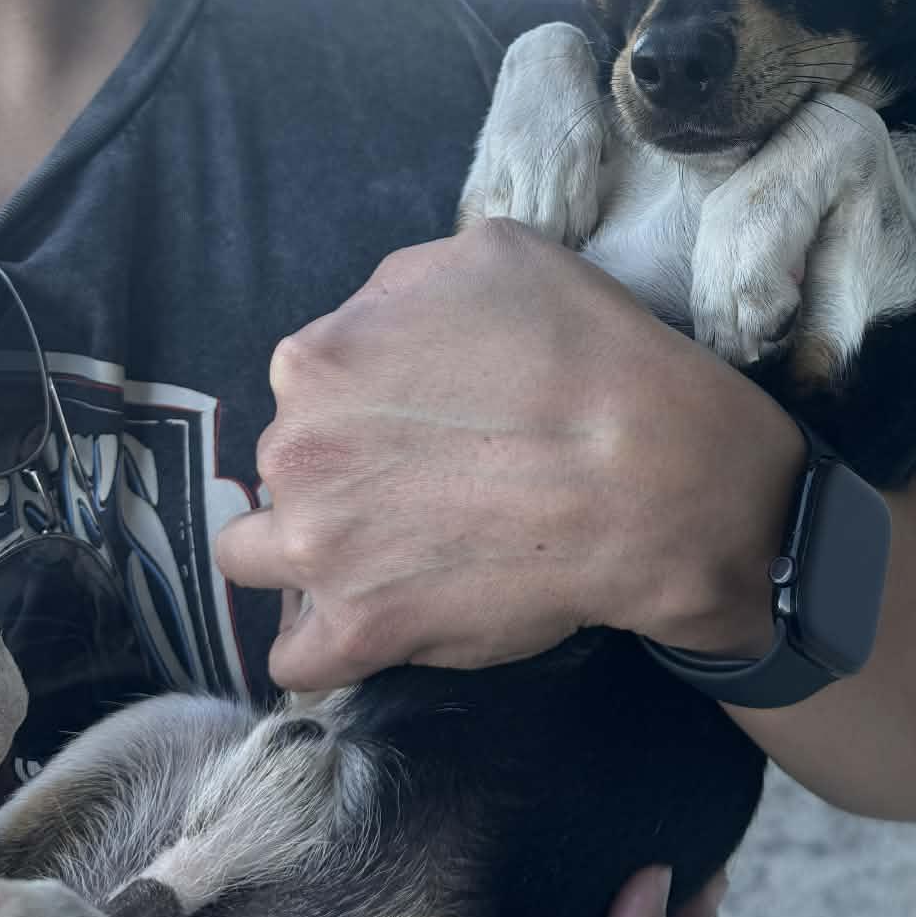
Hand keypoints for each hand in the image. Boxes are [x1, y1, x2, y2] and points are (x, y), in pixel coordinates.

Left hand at [215, 225, 803, 690]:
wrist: (658, 474)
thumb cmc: (590, 359)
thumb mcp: (492, 255)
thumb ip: (403, 286)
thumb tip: (376, 319)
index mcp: (318, 357)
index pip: (308, 385)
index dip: (364, 406)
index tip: (422, 426)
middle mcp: (297, 446)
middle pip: (285, 464)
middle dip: (339, 474)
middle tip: (427, 486)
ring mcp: (318, 544)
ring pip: (257, 555)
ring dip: (306, 556)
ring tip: (384, 558)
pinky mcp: (358, 630)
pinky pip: (296, 661)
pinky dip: (326, 650)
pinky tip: (373, 629)